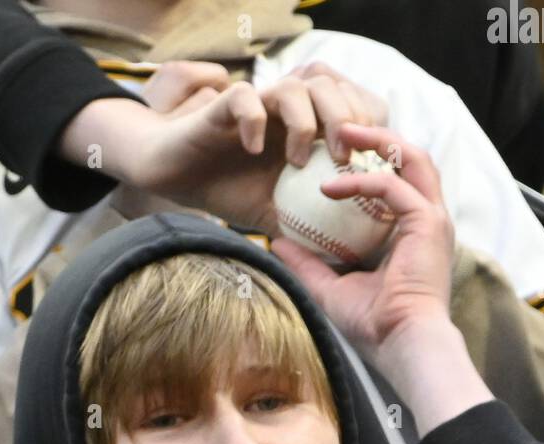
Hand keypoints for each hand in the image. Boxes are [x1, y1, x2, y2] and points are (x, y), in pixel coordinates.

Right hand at [63, 62, 388, 233]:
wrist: (177, 179)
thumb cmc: (229, 192)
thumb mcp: (277, 216)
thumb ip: (307, 226)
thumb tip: (345, 258)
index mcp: (305, 129)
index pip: (348, 106)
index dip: (364, 125)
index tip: (366, 164)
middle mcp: (285, 111)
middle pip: (328, 88)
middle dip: (344, 119)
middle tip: (343, 159)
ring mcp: (257, 106)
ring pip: (294, 86)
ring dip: (304, 123)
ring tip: (299, 161)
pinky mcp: (223, 106)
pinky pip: (244, 98)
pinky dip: (254, 121)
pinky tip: (254, 150)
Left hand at [271, 124, 491, 433]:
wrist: (402, 345)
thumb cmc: (373, 326)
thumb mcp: (330, 287)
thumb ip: (307, 262)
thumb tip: (275, 243)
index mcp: (412, 232)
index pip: (397, 180)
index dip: (369, 161)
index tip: (332, 155)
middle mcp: (428, 219)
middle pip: (410, 158)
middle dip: (376, 136)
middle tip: (336, 128)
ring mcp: (433, 219)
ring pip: (411, 157)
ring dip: (375, 140)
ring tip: (338, 133)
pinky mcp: (429, 223)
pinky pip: (392, 186)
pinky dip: (361, 180)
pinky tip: (330, 185)